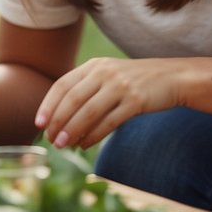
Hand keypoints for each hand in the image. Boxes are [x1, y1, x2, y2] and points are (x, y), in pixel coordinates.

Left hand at [36, 57, 183, 148]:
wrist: (173, 77)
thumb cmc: (134, 82)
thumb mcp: (108, 77)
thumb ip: (86, 89)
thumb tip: (60, 119)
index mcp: (94, 66)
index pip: (62, 85)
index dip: (48, 105)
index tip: (38, 123)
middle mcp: (104, 73)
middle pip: (72, 100)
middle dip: (58, 122)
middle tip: (51, 140)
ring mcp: (120, 86)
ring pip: (89, 112)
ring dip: (72, 131)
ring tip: (63, 145)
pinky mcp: (136, 101)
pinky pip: (109, 122)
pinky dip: (94, 136)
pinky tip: (85, 145)